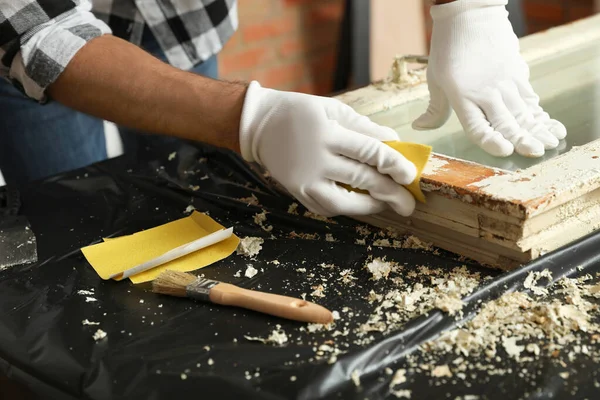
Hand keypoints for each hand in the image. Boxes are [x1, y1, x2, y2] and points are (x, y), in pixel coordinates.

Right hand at [239, 81, 417, 216]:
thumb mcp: (333, 109)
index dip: (395, 165)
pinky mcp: (297, 193)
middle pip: (361, 180)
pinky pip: (327, 208)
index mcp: (327, 133)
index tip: (410, 176)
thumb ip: (365, 127)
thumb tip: (396, 142)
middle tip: (409, 204)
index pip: (370, 152)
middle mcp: (316, 160)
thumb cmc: (300, 112)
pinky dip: (347, 208)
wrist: (259, 125)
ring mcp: (305, 180)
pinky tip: (361, 204)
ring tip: (388, 206)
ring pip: (345, 202)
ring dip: (370, 207)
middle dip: (390, 193)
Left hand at [413, 0, 565, 157]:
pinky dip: (539, 112)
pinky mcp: (518, 72)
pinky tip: (549, 125)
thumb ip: (434, 109)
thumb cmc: (448, 48)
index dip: (491, 141)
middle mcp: (486, 91)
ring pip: (523, 111)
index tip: (504, 151)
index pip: (478, 126)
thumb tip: (419, 127)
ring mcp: (505, 81)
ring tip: (548, 143)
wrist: (470, 15)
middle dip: (522, 139)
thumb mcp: (435, 79)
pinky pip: (530, 97)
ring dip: (537, 128)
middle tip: (535, 153)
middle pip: (506, 121)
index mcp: (462, 96)